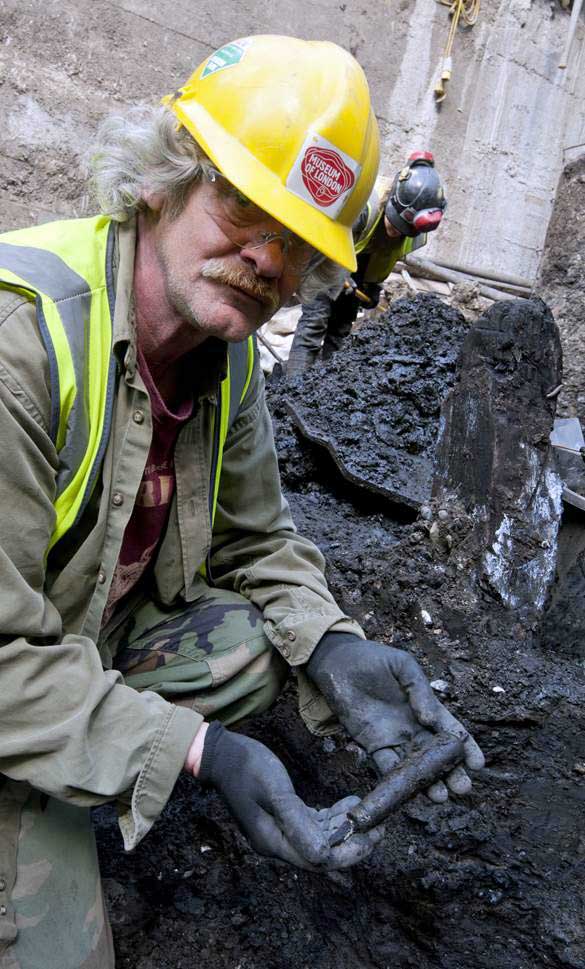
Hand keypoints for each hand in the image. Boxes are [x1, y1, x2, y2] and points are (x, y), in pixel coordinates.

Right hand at [196, 721, 383, 868]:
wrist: (221, 754)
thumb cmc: (247, 768)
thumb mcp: (276, 791)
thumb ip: (299, 822)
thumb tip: (325, 856)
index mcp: (273, 841)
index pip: (319, 860)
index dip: (349, 853)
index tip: (373, 839)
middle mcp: (276, 842)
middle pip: (322, 852)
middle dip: (352, 841)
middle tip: (379, 827)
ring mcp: (277, 830)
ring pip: (319, 837)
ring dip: (343, 827)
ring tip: (367, 812)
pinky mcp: (280, 816)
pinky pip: (312, 824)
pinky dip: (331, 816)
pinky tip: (348, 804)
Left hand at [306, 633, 484, 802]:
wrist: (338, 662)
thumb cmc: (374, 659)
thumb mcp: (403, 666)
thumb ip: (420, 690)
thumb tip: (431, 720)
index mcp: (426, 707)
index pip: (451, 731)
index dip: (466, 748)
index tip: (478, 764)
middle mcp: (413, 727)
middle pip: (437, 755)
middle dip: (451, 772)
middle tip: (462, 788)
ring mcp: (394, 737)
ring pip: (415, 766)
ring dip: (427, 782)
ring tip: (440, 796)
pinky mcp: (372, 744)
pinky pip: (387, 766)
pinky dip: (397, 779)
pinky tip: (407, 791)